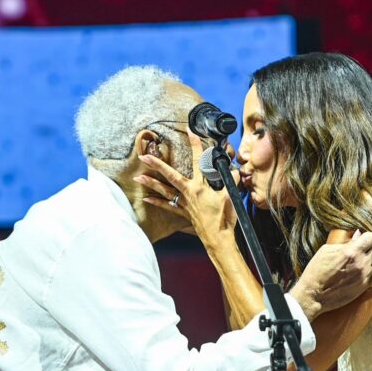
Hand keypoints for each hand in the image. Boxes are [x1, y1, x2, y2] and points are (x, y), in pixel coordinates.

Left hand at [137, 131, 235, 247]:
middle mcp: (189, 192)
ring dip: (151, 183)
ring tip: (138, 177)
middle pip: (170, 175)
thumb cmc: (224, 218)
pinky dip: (157, 202)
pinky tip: (146, 198)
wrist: (218, 238)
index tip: (190, 132)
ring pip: (165, 190)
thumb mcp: (230, 196)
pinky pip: (168, 206)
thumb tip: (233, 171)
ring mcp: (184, 203)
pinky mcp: (184, 213)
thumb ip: (231, 180)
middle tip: (144, 156)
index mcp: (201, 186)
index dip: (195, 145)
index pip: (197, 161)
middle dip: (157, 165)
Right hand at [290, 230, 371, 316]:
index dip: (368, 237)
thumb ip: (344, 243)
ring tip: (358, 263)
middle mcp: (361, 263)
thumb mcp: (326, 251)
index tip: (363, 240)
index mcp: (351, 251)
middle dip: (369, 249)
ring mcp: (364, 275)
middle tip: (360, 251)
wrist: (314, 294)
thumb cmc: (316, 271)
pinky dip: (369, 272)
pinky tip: (359, 272)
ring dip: (369, 261)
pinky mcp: (365, 286)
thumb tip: (357, 236)